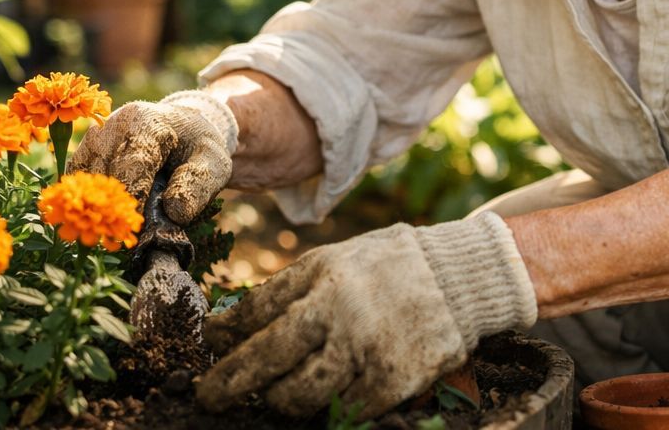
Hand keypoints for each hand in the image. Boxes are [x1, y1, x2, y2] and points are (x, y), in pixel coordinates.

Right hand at [67, 91, 237, 223]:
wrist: (180, 128)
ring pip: (85, 184)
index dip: (133, 197)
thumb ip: (199, 184)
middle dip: (114, 210)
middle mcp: (111, 127)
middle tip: (125, 239)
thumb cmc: (196, 147)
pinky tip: (104, 223)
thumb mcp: (213, 163)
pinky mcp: (81, 156)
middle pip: (104, 176)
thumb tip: (175, 212)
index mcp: (145, 122)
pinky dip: (88, 206)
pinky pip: (77, 187)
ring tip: (114, 235)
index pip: (132, 164)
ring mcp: (92, 141)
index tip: (135, 226)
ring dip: (98, 211)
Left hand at [196, 212, 537, 416]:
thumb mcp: (339, 259)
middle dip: (228, 383)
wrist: (461, 276)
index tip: (209, 346)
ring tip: (273, 398)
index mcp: (322, 273)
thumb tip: (235, 324)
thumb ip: (293, 289)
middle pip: (265, 359)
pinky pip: (342, 410)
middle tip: (207, 396)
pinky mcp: (391, 381)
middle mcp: (339, 309)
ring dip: (279, 401)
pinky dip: (329, 408)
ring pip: (299, 395)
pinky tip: (326, 398)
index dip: (226, 335)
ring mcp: (365, 348)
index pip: (256, 311)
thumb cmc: (389, 267)